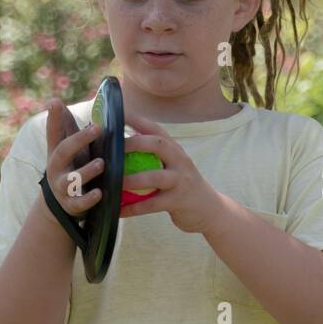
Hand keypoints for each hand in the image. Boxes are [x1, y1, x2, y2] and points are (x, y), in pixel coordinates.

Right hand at [43, 98, 103, 217]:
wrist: (62, 205)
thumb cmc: (71, 167)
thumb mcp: (68, 149)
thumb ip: (65, 127)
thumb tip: (56, 100)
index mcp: (57, 152)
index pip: (54, 132)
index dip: (54, 118)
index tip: (55, 102)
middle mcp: (57, 168)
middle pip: (63, 151)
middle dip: (79, 139)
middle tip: (96, 128)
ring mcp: (63, 187)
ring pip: (72, 179)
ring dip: (87, 171)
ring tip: (101, 163)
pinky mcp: (72, 204)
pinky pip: (80, 202)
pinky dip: (89, 198)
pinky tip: (99, 193)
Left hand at [119, 109, 226, 234]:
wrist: (210, 209)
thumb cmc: (182, 185)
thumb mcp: (174, 166)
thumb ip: (154, 156)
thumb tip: (120, 148)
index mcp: (175, 149)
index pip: (155, 129)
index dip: (136, 119)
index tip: (117, 113)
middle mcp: (180, 160)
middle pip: (158, 144)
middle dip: (134, 143)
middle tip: (112, 147)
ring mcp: (181, 180)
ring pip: (154, 176)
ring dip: (132, 179)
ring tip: (113, 182)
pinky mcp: (179, 201)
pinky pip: (152, 204)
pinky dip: (134, 208)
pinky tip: (119, 210)